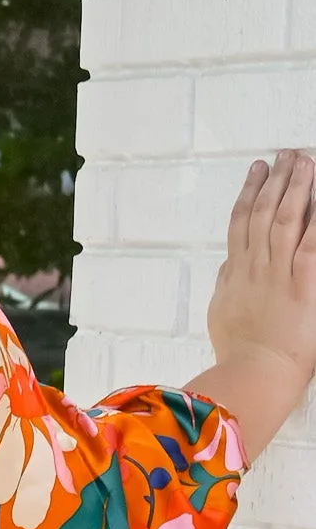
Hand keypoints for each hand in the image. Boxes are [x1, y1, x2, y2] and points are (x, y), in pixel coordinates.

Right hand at [208, 149, 315, 398]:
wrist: (255, 372)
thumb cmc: (239, 352)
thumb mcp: (222, 314)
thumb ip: (227, 284)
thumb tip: (228, 265)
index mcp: (237, 272)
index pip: (242, 222)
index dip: (249, 192)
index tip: (256, 171)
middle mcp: (257, 265)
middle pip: (264, 212)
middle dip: (275, 180)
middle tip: (285, 155)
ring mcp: (280, 271)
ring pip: (286, 217)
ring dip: (296, 187)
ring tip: (304, 162)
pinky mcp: (305, 281)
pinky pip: (312, 240)